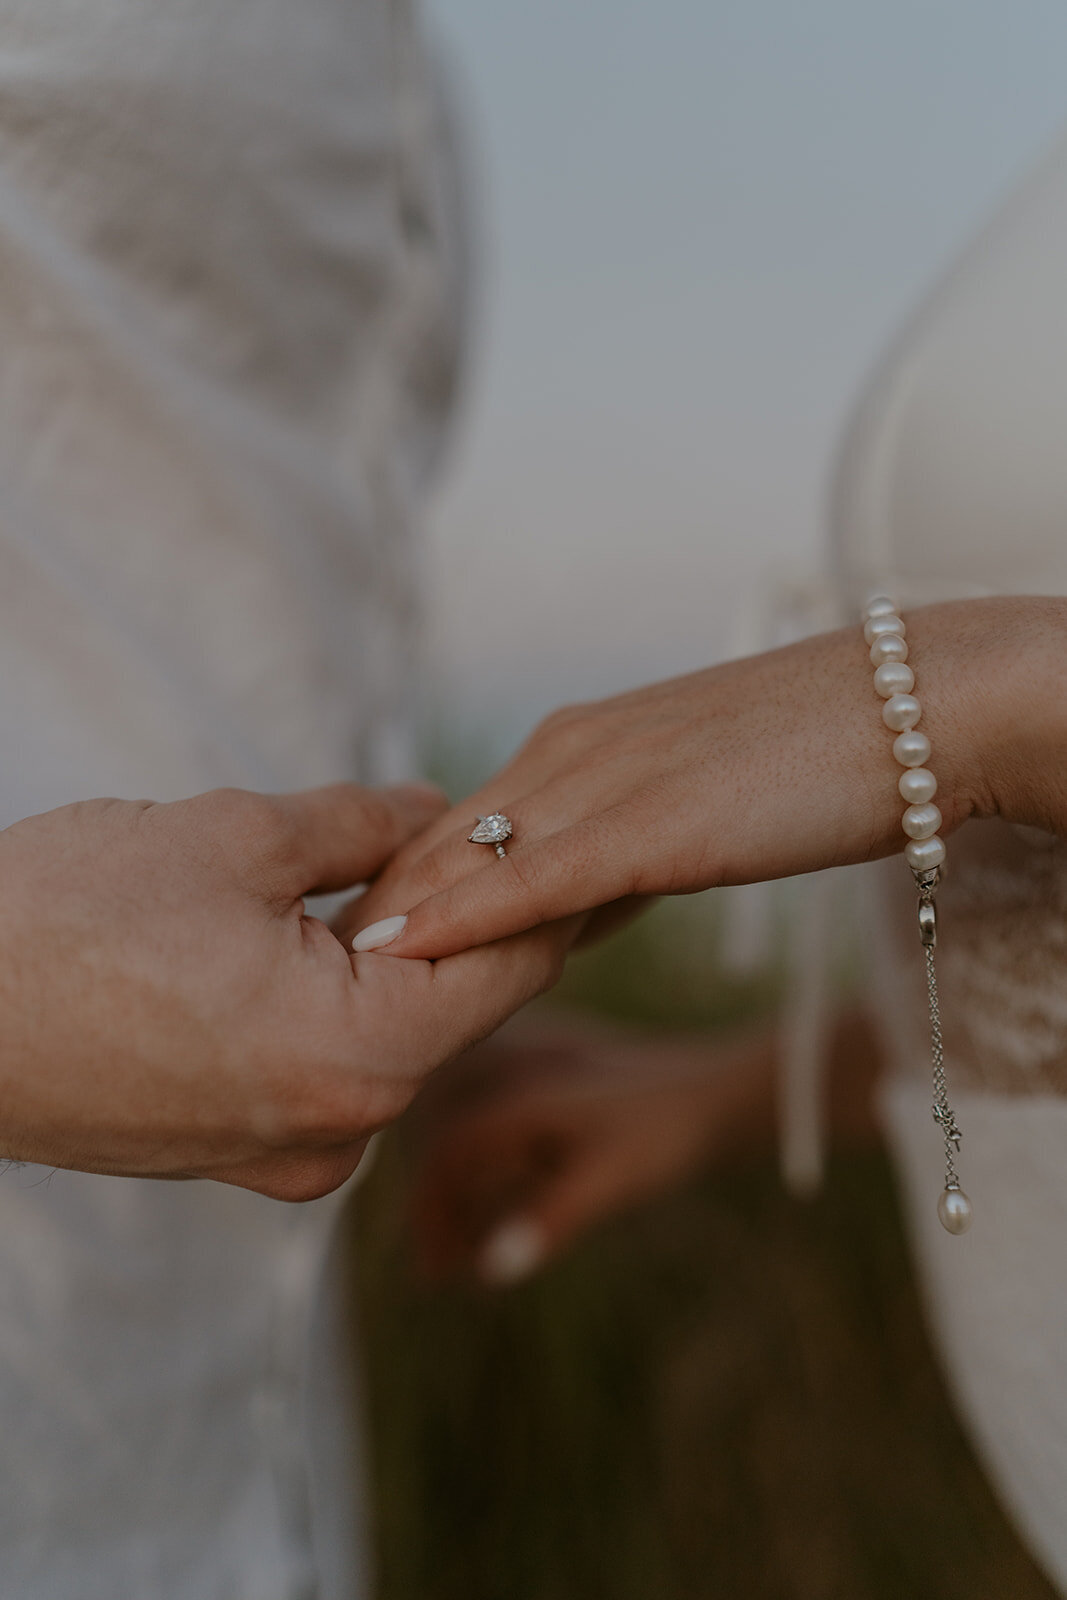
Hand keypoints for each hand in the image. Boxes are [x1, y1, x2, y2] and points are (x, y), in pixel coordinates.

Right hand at [0, 784, 580, 1198]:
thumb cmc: (64, 924)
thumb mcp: (234, 838)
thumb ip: (363, 825)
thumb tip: (436, 809)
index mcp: (361, 1059)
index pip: (510, 967)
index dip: (546, 891)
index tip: (570, 837)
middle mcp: (339, 1130)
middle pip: (454, 1005)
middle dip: (467, 911)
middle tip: (481, 824)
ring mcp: (285, 1155)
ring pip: (389, 1033)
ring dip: (400, 952)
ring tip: (397, 861)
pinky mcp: (236, 1152)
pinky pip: (326, 1066)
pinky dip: (342, 998)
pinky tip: (325, 928)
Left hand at [346, 597, 1066, 958]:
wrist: (912, 707)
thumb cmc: (813, 756)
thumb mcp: (688, 802)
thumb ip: (621, 844)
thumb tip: (571, 904)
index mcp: (576, 745)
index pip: (457, 826)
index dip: (400, 891)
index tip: (348, 950)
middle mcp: (571, 753)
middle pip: (439, 843)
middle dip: (378, 914)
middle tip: (307, 982)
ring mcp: (606, 783)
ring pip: (471, 858)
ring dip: (400, 921)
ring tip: (325, 983)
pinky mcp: (653, 823)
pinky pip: (537, 876)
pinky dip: (467, 916)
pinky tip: (407, 953)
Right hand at [407, 1019, 773, 1284]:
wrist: (720, 1095)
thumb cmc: (666, 1136)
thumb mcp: (611, 1180)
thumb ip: (550, 1219)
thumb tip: (490, 1270)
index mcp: (519, 1104)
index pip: (447, 1155)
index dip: (429, 1214)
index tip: (433, 1273)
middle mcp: (518, 1091)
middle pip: (449, 1149)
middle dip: (438, 1211)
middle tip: (440, 1276)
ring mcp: (536, 1094)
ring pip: (472, 1145)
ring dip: (462, 1200)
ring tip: (467, 1258)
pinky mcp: (556, 1106)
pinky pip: (500, 1143)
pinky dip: (492, 1184)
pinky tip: (509, 1220)